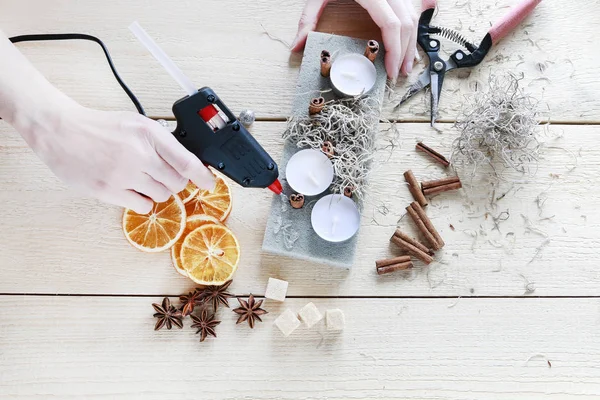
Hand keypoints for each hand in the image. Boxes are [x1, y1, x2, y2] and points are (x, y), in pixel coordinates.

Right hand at [16, 99, 214, 213]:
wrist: (60, 131)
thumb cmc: (100, 127)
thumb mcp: (137, 124)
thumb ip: (162, 142)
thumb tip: (188, 163)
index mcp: (149, 134)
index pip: (187, 161)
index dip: (204, 176)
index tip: (209, 182)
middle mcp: (139, 154)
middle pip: (177, 182)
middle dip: (176, 181)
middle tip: (163, 175)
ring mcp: (124, 174)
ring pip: (162, 196)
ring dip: (159, 190)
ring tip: (143, 178)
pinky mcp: (109, 191)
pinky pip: (143, 206)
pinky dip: (142, 200)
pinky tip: (132, 188)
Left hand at [291, 0, 418, 81]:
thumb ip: (308, 19)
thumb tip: (297, 46)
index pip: (391, 24)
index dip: (394, 50)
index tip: (390, 69)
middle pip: (405, 24)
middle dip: (404, 52)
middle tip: (397, 73)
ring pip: (412, 17)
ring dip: (411, 42)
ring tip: (405, 65)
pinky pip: (411, 9)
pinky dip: (411, 28)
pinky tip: (408, 44)